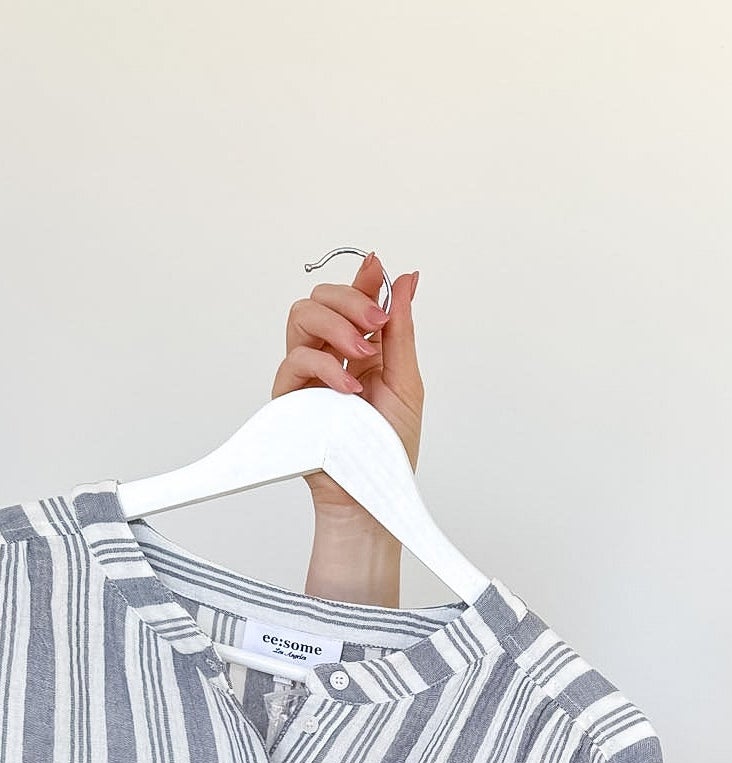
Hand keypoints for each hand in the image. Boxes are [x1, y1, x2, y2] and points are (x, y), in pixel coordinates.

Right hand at [271, 250, 423, 518]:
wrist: (371, 493)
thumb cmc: (387, 448)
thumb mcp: (406, 382)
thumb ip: (402, 331)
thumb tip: (406, 280)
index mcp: (361, 350)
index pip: (353, 301)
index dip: (363, 279)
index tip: (377, 265)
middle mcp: (332, 356)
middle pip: (321, 299)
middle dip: (350, 300)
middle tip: (377, 321)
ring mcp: (308, 374)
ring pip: (300, 318)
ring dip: (334, 326)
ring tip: (362, 353)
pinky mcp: (290, 396)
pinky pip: (294, 361)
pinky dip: (325, 368)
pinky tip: (349, 389)